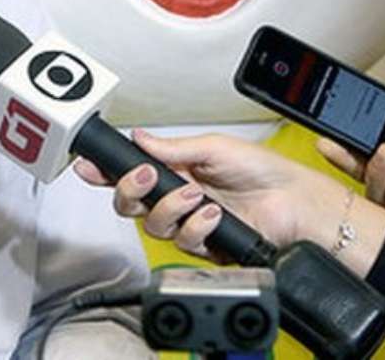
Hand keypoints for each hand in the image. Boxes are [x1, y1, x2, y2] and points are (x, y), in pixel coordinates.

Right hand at [74, 130, 344, 261]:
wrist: (296, 202)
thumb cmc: (263, 171)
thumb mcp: (214, 147)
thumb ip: (172, 148)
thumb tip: (139, 138)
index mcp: (175, 170)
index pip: (132, 174)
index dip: (106, 172)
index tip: (88, 166)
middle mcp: (177, 198)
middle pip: (130, 205)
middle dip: (129, 191)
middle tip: (145, 178)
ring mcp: (189, 223)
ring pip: (153, 225)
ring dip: (170, 208)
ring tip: (196, 194)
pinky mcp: (205, 246)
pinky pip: (184, 242)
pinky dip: (196, 226)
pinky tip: (213, 215)